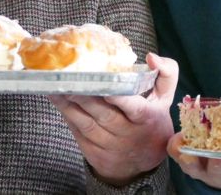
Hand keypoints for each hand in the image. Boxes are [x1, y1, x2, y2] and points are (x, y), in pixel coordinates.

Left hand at [49, 53, 176, 185]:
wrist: (143, 164)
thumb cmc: (152, 121)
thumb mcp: (165, 98)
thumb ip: (166, 72)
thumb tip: (151, 56)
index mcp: (146, 117)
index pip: (133, 106)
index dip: (118, 97)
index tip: (104, 85)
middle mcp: (127, 134)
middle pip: (103, 114)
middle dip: (84, 97)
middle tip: (67, 79)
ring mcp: (109, 146)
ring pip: (86, 123)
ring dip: (68, 105)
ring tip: (54, 87)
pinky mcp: (94, 153)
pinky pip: (77, 132)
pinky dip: (66, 115)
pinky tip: (57, 100)